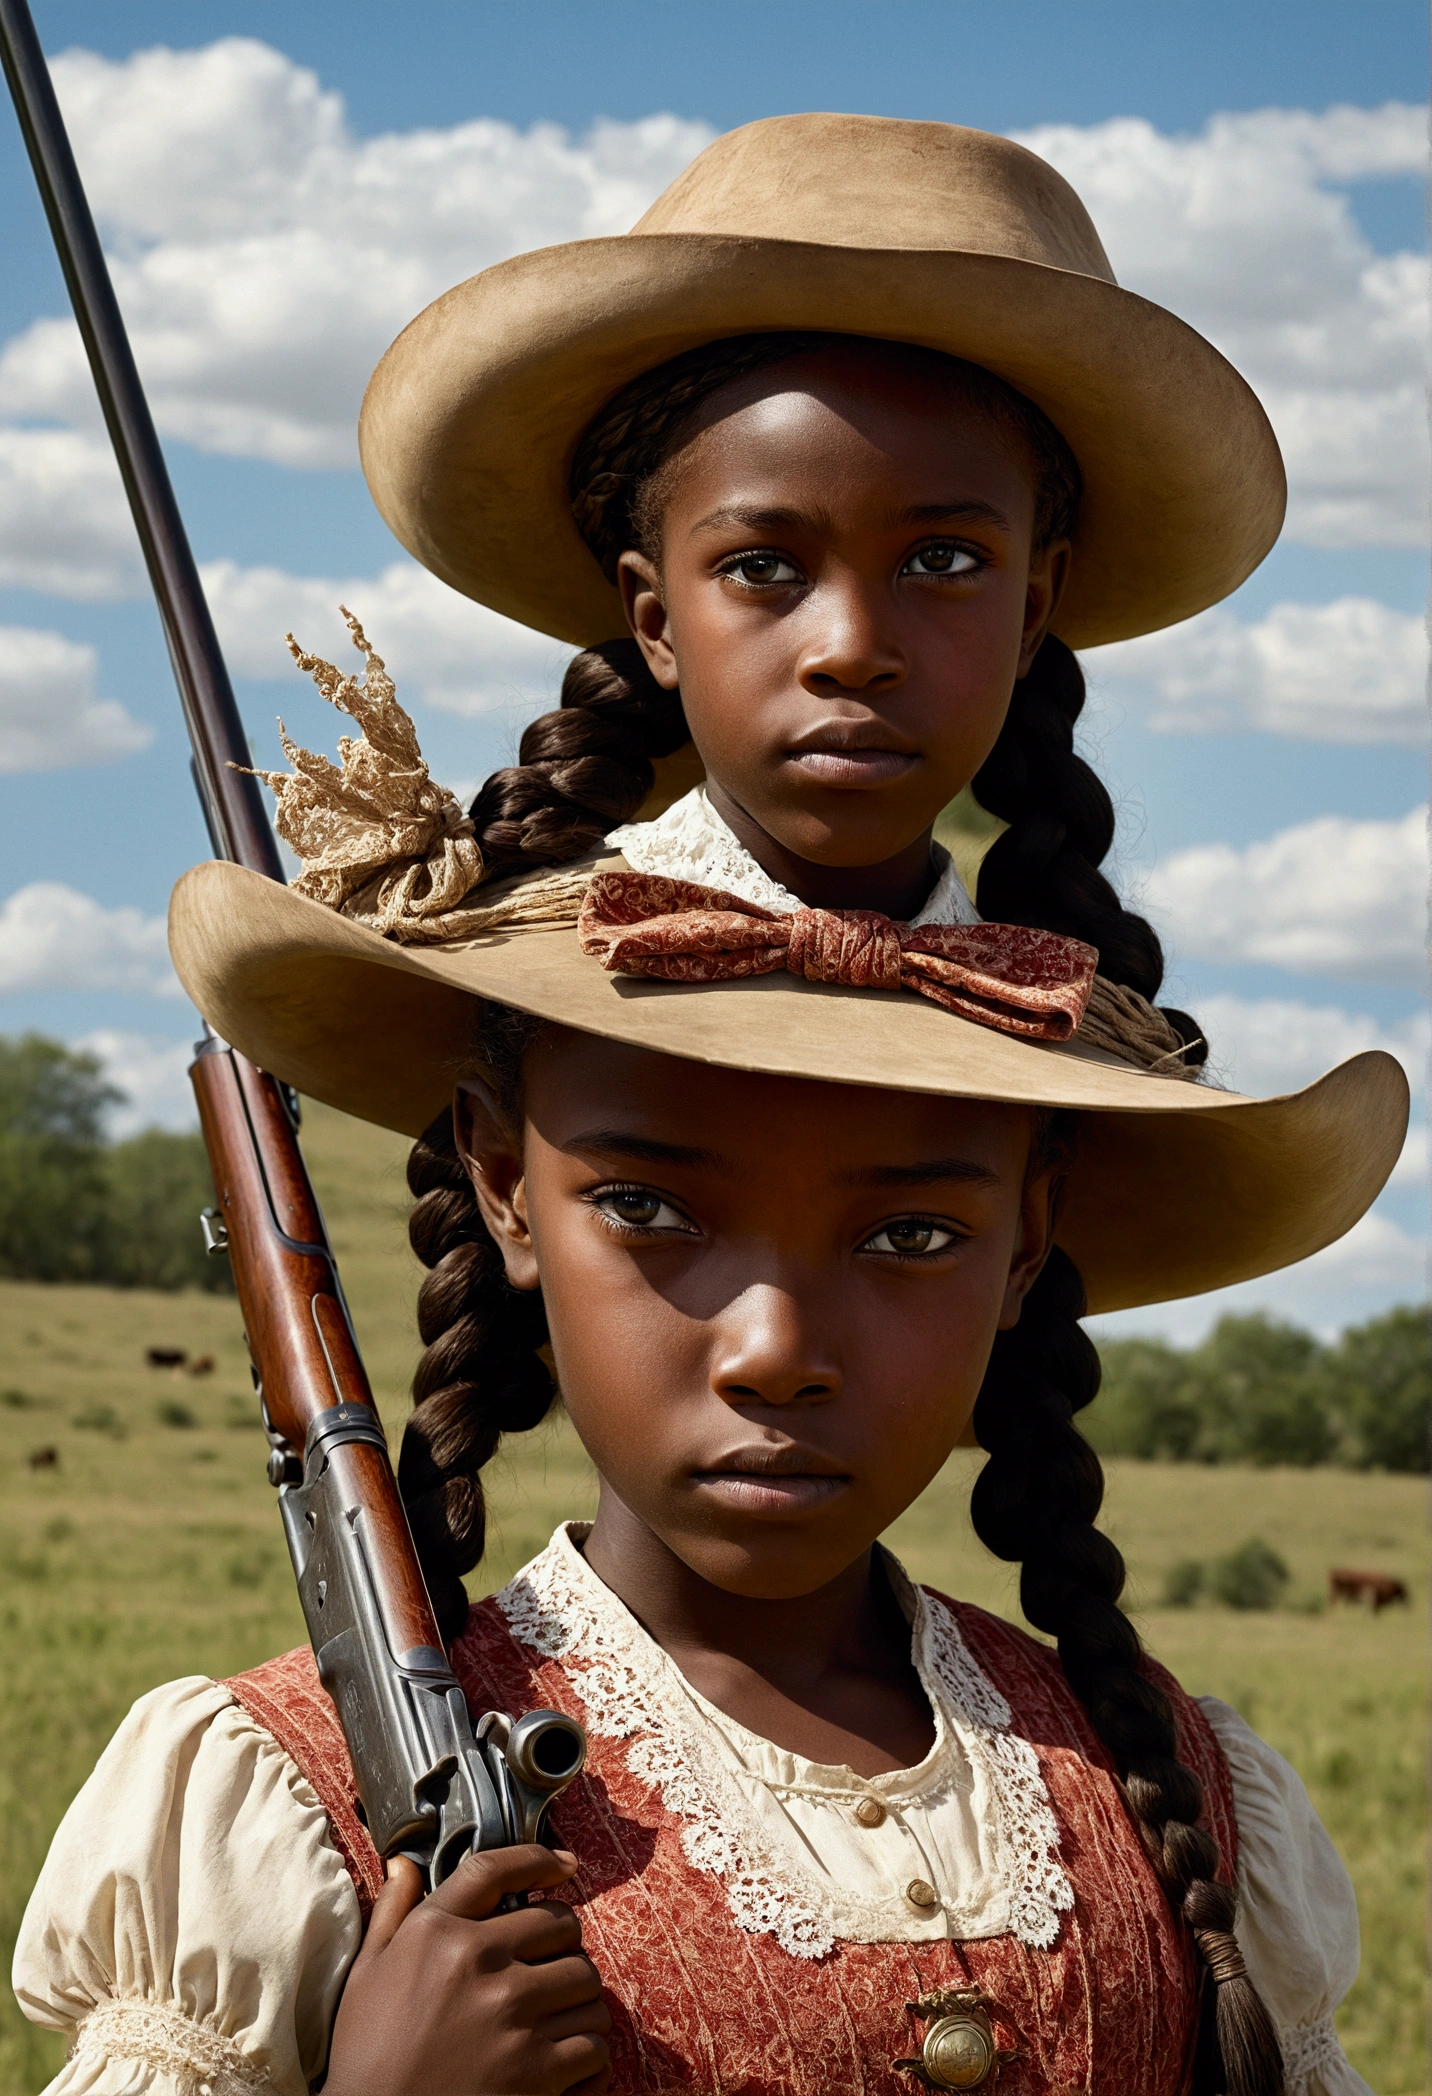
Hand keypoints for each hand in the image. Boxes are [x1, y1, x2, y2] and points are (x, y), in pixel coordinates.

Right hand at [323, 1845, 610, 2095]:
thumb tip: (403, 1864)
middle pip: (562, 1924)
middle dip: (562, 1942)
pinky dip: (589, 2052)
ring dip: (579, 1998)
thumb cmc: (367, 2055)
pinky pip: (594, 2042)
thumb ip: (391, 1911)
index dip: (538, 1859)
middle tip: (549, 1965)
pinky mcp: (536, 2068)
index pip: (497, 1869)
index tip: (563, 1865)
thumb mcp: (366, 1975)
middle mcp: (478, 1962)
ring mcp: (512, 2015)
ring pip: (586, 1982)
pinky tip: (570, 2059)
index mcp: (436, 1932)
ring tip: (559, 2014)